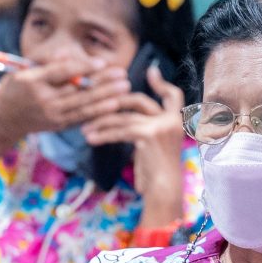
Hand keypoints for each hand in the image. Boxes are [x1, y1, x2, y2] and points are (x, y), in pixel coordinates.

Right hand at [0, 55, 129, 144]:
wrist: (4, 120)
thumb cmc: (14, 87)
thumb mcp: (22, 68)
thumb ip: (44, 59)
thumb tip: (67, 52)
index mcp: (33, 82)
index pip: (62, 73)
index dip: (83, 67)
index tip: (102, 61)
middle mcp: (43, 100)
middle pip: (77, 90)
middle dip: (103, 82)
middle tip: (122, 74)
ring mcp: (52, 115)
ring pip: (83, 105)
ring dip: (106, 97)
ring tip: (124, 88)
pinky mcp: (58, 125)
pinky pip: (81, 118)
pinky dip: (98, 112)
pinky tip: (113, 105)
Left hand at [85, 65, 187, 218]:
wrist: (164, 192)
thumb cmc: (156, 177)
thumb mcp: (151, 149)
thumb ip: (143, 132)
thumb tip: (121, 123)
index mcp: (176, 122)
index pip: (174, 95)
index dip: (162, 83)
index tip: (151, 70)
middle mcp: (172, 121)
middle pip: (139, 101)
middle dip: (115, 101)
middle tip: (95, 106)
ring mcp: (162, 126)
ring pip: (125, 117)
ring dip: (102, 122)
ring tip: (85, 129)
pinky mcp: (150, 135)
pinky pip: (121, 130)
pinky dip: (103, 134)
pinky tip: (91, 138)